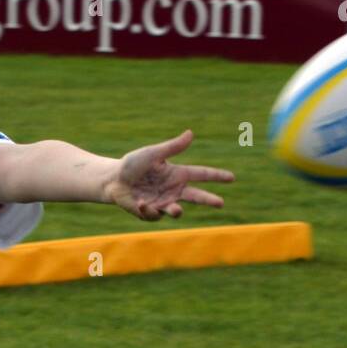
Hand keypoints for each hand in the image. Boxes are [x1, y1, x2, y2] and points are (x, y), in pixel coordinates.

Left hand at [104, 129, 234, 220]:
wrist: (114, 180)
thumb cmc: (133, 164)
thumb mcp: (153, 153)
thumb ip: (172, 147)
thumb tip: (191, 133)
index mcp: (177, 174)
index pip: (201, 174)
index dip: (216, 176)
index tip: (232, 177)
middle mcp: (174, 190)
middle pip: (196, 196)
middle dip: (208, 200)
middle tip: (221, 203)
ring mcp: (163, 203)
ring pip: (176, 210)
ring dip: (176, 211)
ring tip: (177, 210)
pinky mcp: (151, 213)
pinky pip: (154, 214)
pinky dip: (147, 209)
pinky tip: (139, 202)